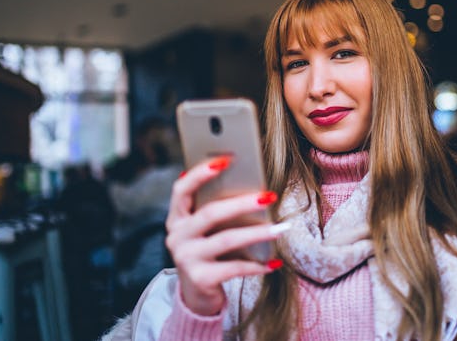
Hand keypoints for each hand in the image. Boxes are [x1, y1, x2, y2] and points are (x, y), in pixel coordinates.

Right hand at [165, 155, 284, 315]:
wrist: (197, 296)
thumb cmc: (209, 252)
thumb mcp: (207, 230)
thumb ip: (217, 208)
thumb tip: (250, 184)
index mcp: (177, 218)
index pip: (181, 189)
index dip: (201, 173)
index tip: (227, 160)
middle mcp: (177, 236)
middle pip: (210, 213)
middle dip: (242, 203)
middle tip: (269, 196)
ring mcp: (186, 258)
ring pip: (226, 240)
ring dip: (257, 233)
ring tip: (280, 228)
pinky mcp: (200, 279)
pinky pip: (234, 267)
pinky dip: (257, 264)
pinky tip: (274, 261)